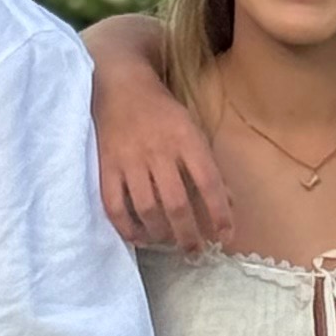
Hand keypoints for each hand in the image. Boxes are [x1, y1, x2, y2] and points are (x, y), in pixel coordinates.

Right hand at [88, 26, 232, 250]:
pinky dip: (127, 227)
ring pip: (147, 208)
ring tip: (169, 241)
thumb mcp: (192, 128)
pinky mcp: (106, 166)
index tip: (226, 236)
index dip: (220, 213)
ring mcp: (129, 159)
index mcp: (185, 138)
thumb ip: (208, 165)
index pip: (208, 182)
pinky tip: (139, 236)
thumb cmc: (162, 110)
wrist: (119, 84)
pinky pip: (115, 205)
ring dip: (161, 234)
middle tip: (194, 251)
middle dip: (189, 234)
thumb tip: (229, 203)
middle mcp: (158, 150)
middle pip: (176, 203)